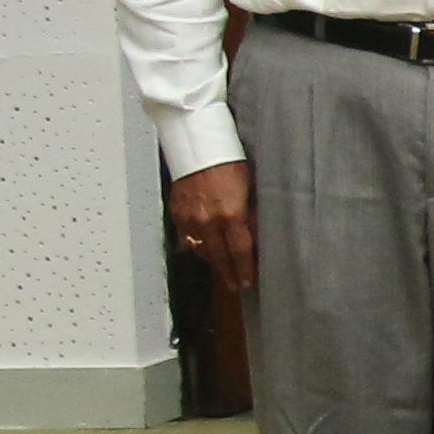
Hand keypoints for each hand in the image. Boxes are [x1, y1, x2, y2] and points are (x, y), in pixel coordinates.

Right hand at [167, 162, 253, 300]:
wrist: (198, 148)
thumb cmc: (229, 163)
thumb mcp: (251, 188)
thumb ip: (252, 214)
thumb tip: (256, 234)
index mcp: (231, 215)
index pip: (240, 251)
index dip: (244, 269)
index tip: (248, 281)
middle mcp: (208, 221)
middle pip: (219, 256)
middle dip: (228, 273)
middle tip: (236, 285)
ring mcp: (190, 218)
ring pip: (202, 249)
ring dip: (213, 261)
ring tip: (223, 270)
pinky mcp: (178, 213)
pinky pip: (188, 237)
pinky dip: (198, 245)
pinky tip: (205, 250)